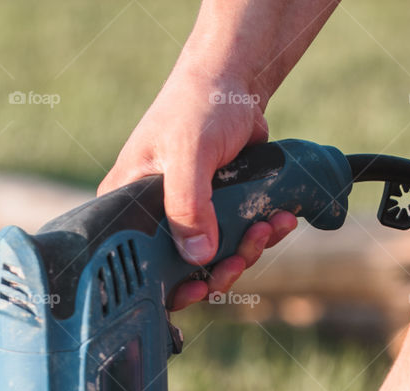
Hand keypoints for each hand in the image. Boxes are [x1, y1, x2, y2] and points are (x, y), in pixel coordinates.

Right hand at [97, 62, 295, 310]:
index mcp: (130, 208)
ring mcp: (188, 219)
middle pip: (183, 272)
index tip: (199, 288)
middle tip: (244, 253)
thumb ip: (189, 205)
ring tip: (270, 224)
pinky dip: (261, 235)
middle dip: (221, 269)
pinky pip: (238, 241)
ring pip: (217, 260)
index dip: (169, 287)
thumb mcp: (188, 152)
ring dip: (248, 250)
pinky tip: (279, 218)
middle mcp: (155, 219)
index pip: (140, 265)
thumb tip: (198, 257)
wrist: (235, 83)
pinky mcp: (217, 215)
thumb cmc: (199, 105)